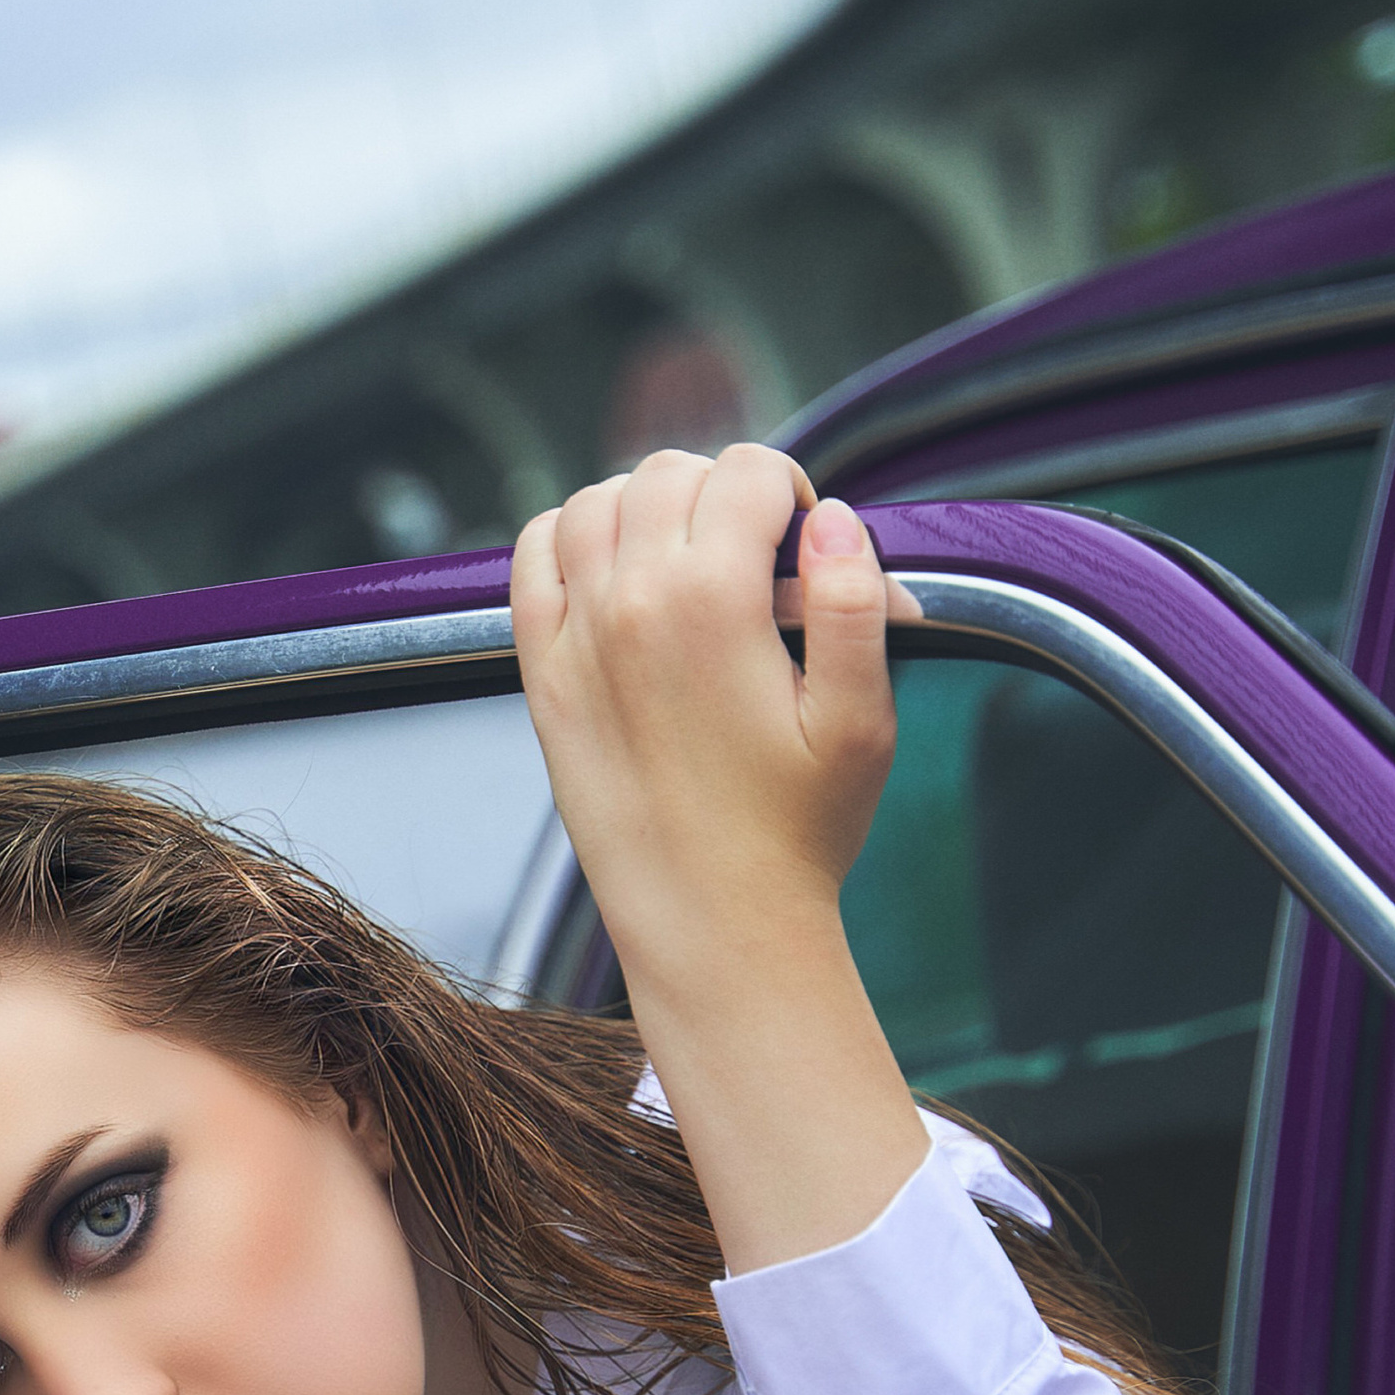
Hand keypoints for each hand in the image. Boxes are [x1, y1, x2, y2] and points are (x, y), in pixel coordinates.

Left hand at [510, 444, 919, 990]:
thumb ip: (854, 602)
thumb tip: (832, 517)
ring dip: (648, 506)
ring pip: (597, 499)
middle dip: (722, 494)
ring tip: (690, 560)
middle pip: (670, 472)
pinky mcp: (543, 673)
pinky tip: (613, 570)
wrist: (710, 921)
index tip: (804, 548)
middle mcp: (631, 602)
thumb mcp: (860, 720)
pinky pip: (534, 555)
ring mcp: (575, 635)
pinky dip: (570, 535)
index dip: (790, 494)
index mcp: (715, 601)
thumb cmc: (795, 832)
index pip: (749, 473)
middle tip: (755, 560)